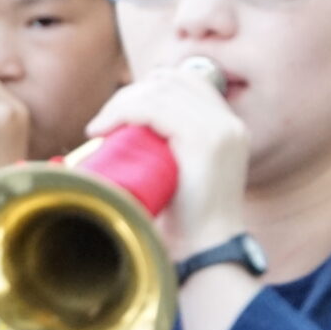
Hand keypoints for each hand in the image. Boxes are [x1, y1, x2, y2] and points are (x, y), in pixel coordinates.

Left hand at [84, 64, 248, 256]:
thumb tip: (130, 128)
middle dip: (131, 93)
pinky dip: (123, 112)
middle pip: (171, 80)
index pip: (189, 81)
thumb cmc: (187, 221)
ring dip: (121, 103)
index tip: (122, 110)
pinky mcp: (204, 140)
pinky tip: (104, 129)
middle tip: (104, 121)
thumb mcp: (184, 173)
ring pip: (159, 91)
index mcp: (230, 129)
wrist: (206, 249)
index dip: (150, 86)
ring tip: (99, 127)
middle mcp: (230, 124)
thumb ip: (171, 147)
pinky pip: (154, 108)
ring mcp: (220, 130)